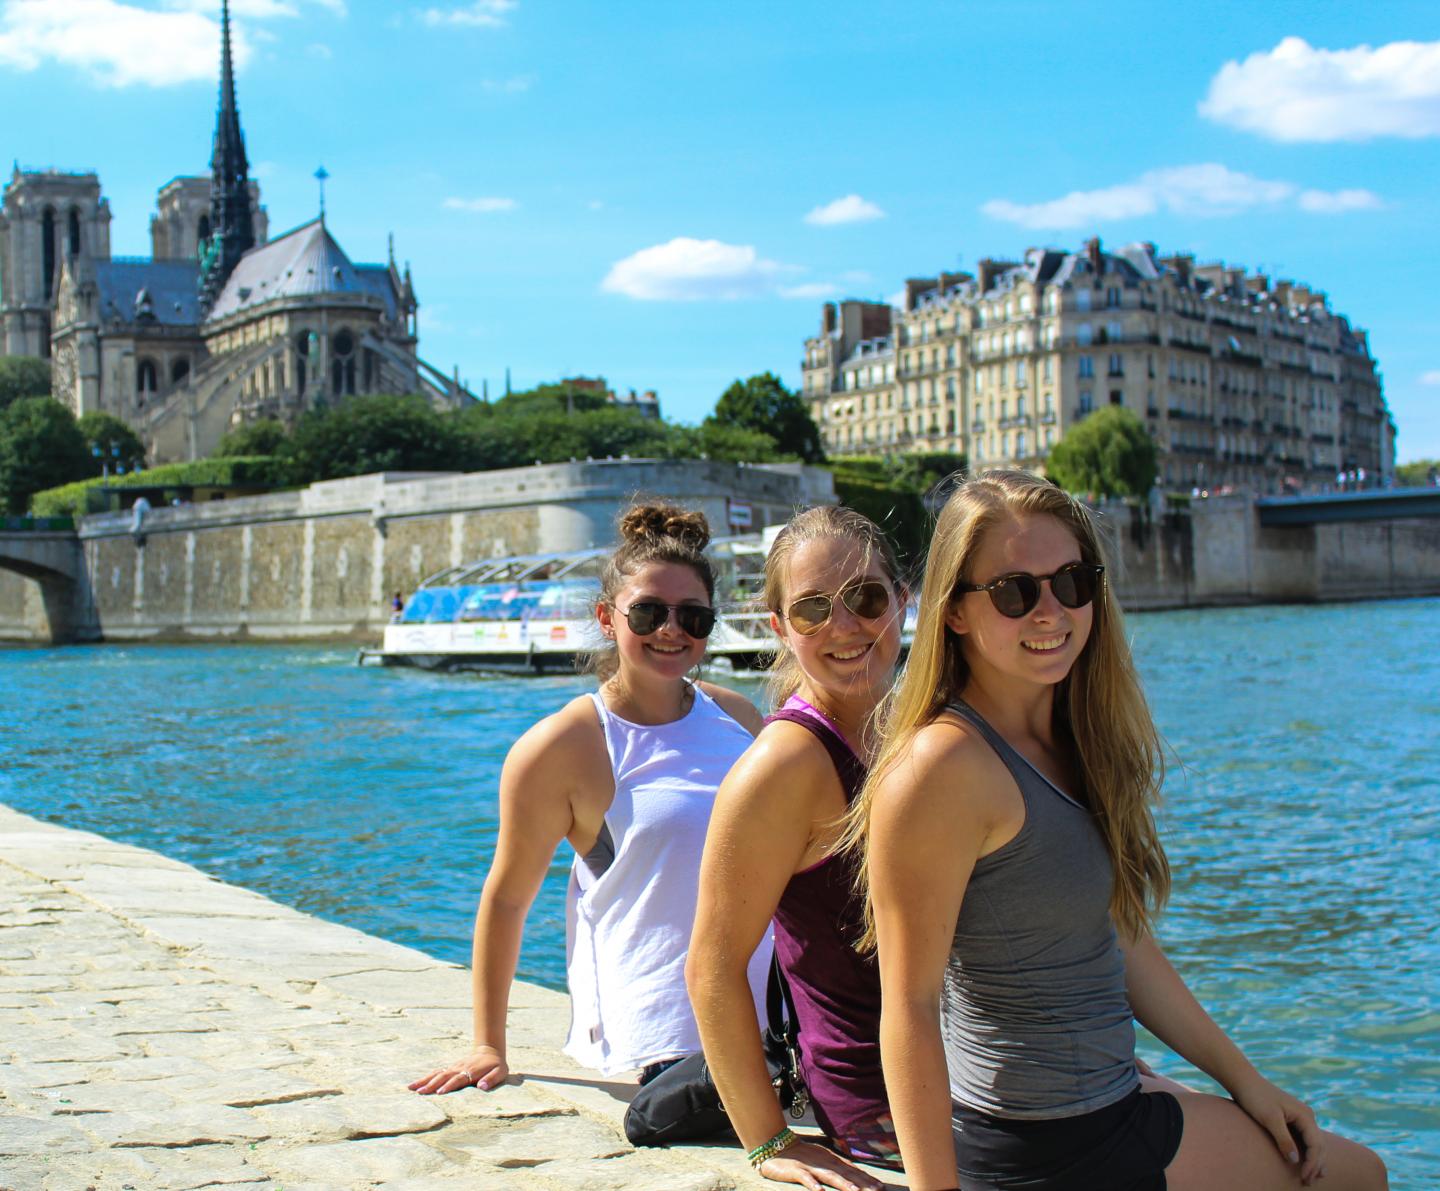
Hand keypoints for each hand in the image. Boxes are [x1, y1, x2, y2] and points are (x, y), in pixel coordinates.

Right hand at [408, 1044, 508, 1094]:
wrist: (489, 1051)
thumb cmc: (496, 1065)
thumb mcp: (500, 1072)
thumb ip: (492, 1079)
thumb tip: (481, 1086)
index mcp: (471, 1071)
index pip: (458, 1079)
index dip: (450, 1085)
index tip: (440, 1093)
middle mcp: (459, 1069)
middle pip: (444, 1077)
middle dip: (432, 1085)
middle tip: (420, 1093)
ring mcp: (453, 1068)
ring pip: (437, 1074)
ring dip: (424, 1081)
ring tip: (411, 1088)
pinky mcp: (450, 1068)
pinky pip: (436, 1073)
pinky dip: (425, 1078)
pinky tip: (415, 1084)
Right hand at [757, 1139, 885, 1190]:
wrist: (774, 1144)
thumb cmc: (800, 1155)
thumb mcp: (820, 1159)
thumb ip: (836, 1167)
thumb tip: (854, 1176)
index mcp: (830, 1159)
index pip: (852, 1170)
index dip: (866, 1178)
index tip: (881, 1186)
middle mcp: (823, 1161)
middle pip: (845, 1173)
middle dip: (861, 1183)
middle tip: (876, 1190)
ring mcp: (809, 1165)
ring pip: (829, 1175)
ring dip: (843, 1184)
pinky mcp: (795, 1170)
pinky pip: (805, 1178)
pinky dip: (813, 1185)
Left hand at [1231, 1072, 1325, 1185]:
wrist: (1243, 1081)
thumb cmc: (1255, 1097)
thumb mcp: (1269, 1118)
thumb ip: (1283, 1139)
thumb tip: (1295, 1161)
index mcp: (1305, 1115)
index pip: (1316, 1144)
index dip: (1312, 1163)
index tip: (1305, 1177)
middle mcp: (1307, 1116)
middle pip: (1319, 1145)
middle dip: (1315, 1165)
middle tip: (1308, 1182)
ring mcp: (1300, 1117)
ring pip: (1314, 1143)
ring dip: (1313, 1160)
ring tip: (1311, 1178)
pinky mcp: (1292, 1119)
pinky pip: (1304, 1139)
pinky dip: (1306, 1152)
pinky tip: (1304, 1163)